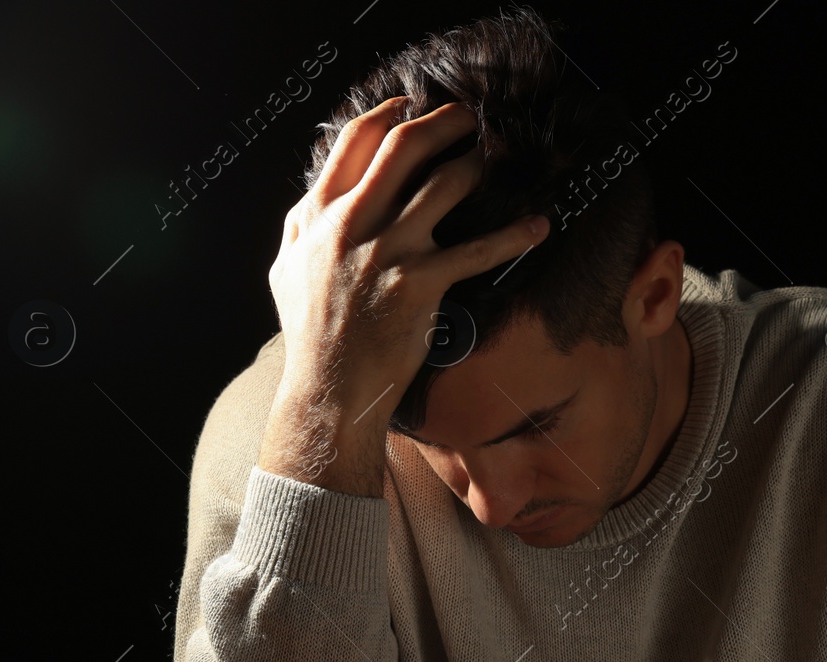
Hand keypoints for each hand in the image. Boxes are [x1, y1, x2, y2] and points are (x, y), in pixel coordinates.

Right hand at [258, 97, 550, 494]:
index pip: (353, 142)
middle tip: (467, 118)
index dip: (387, 114)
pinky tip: (539, 226)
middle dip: (442, 122)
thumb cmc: (312, 335)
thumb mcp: (287, 270)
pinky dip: (514, 235)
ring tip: (493, 161)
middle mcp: (350, 225)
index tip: (410, 106)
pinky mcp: (421, 285)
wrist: (329, 389)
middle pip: (402, 147)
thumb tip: (317, 198)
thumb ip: (302, 227)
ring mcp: (387, 253)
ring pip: (443, 185)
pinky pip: (478, 251)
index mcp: (317, 216)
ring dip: (475, 166)